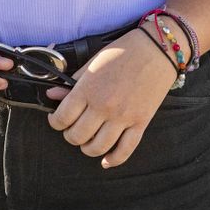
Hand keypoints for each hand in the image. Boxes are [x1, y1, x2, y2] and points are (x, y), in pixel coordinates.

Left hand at [44, 30, 179, 167]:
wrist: (157, 49)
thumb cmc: (123, 52)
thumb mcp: (92, 62)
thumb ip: (72, 83)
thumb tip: (52, 96)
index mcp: (88, 89)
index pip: (62, 118)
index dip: (54, 122)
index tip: (56, 119)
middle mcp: (103, 106)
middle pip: (77, 136)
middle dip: (70, 135)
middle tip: (73, 127)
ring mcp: (123, 117)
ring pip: (97, 148)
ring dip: (87, 148)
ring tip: (87, 140)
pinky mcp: (141, 123)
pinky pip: (125, 150)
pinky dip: (113, 160)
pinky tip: (106, 160)